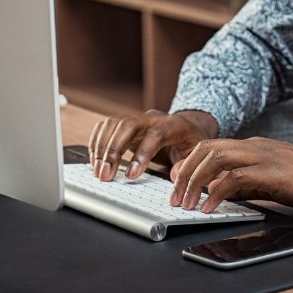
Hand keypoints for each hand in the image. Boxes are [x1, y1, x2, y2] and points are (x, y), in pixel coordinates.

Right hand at [87, 109, 217, 180]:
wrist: (187, 127)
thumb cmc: (191, 143)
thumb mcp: (197, 154)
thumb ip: (187, 164)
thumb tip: (174, 174)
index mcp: (174, 124)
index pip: (156, 134)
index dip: (142, 153)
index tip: (130, 175)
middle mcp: (153, 118)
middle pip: (128, 125)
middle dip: (114, 150)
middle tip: (105, 175)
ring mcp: (137, 118)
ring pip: (114, 124)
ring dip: (102, 148)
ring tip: (98, 172)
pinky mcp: (125, 123)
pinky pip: (106, 126)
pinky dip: (97, 142)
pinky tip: (95, 160)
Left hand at [169, 137, 292, 211]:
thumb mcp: (273, 179)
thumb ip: (248, 182)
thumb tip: (222, 194)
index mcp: (254, 146)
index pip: (211, 146)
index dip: (188, 163)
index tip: (176, 182)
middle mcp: (255, 145)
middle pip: (206, 148)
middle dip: (184, 172)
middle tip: (175, 196)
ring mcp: (264, 155)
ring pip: (216, 157)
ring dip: (194, 180)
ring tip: (186, 203)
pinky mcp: (273, 170)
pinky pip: (235, 176)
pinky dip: (216, 191)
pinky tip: (209, 206)